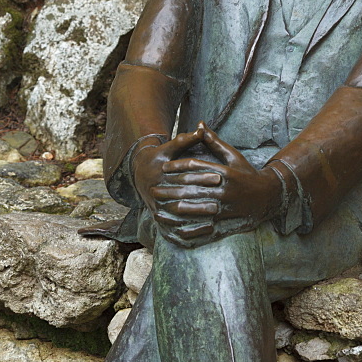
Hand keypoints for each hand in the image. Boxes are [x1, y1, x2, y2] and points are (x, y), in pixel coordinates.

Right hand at [132, 128, 213, 242]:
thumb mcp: (169, 147)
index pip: (183, 176)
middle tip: (221, 201)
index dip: (202, 176)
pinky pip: (173, 231)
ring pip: (176, 217)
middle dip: (200, 201)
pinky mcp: (159, 220)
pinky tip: (206, 230)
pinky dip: (189, 233)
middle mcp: (155, 193)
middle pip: (179, 199)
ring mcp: (155, 208)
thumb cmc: (159, 158)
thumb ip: (185, 140)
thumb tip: (201, 128)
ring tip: (215, 217)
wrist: (140, 173)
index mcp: (158, 175)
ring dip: (195, 218)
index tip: (220, 176)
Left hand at [150, 123, 282, 244]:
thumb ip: (214, 142)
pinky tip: (175, 226)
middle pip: (191, 188)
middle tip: (154, 188)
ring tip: (160, 205)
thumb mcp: (233, 156)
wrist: (269, 196)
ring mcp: (225, 208)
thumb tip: (199, 124)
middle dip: (170, 189)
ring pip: (194, 207)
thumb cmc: (248, 173)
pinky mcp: (227, 222)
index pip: (196, 167)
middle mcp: (224, 190)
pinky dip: (189, 226)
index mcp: (225, 172)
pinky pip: (204, 226)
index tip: (164, 168)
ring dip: (174, 206)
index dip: (177, 167)